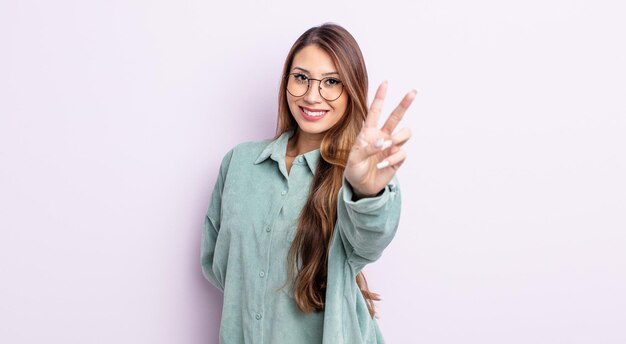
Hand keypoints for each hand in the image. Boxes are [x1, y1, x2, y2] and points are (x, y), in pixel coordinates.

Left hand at [344, 81, 416, 197]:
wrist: (361, 186)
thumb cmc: (355, 168)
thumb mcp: (355, 157)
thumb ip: (368, 148)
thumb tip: (385, 142)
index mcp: (369, 132)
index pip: (375, 111)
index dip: (380, 97)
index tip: (385, 83)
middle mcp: (383, 136)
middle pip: (396, 117)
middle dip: (404, 104)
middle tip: (413, 92)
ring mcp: (391, 147)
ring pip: (405, 133)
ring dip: (398, 137)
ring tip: (389, 144)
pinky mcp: (397, 159)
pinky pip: (401, 153)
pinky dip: (391, 158)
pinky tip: (381, 165)